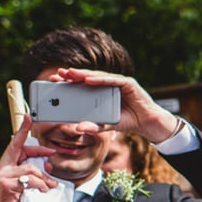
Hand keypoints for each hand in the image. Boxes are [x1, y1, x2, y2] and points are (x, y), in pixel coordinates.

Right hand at [0, 119, 57, 201]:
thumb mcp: (26, 186)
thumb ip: (34, 174)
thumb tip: (49, 165)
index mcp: (5, 166)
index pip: (14, 145)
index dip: (22, 131)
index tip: (28, 118)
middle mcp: (1, 169)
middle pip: (23, 152)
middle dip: (39, 151)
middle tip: (51, 153)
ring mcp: (3, 176)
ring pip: (30, 169)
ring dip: (44, 178)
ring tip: (49, 187)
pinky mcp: (8, 185)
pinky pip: (31, 181)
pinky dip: (40, 186)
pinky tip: (42, 192)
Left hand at [51, 67, 181, 143]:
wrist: (148, 123)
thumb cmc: (128, 121)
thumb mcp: (107, 126)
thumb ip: (94, 126)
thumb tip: (78, 128)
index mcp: (101, 94)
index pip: (82, 86)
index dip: (68, 83)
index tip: (53, 82)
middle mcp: (108, 85)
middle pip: (87, 79)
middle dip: (72, 76)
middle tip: (57, 75)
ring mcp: (118, 82)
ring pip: (98, 76)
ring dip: (83, 74)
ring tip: (70, 74)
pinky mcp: (128, 83)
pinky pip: (112, 79)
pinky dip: (100, 79)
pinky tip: (88, 79)